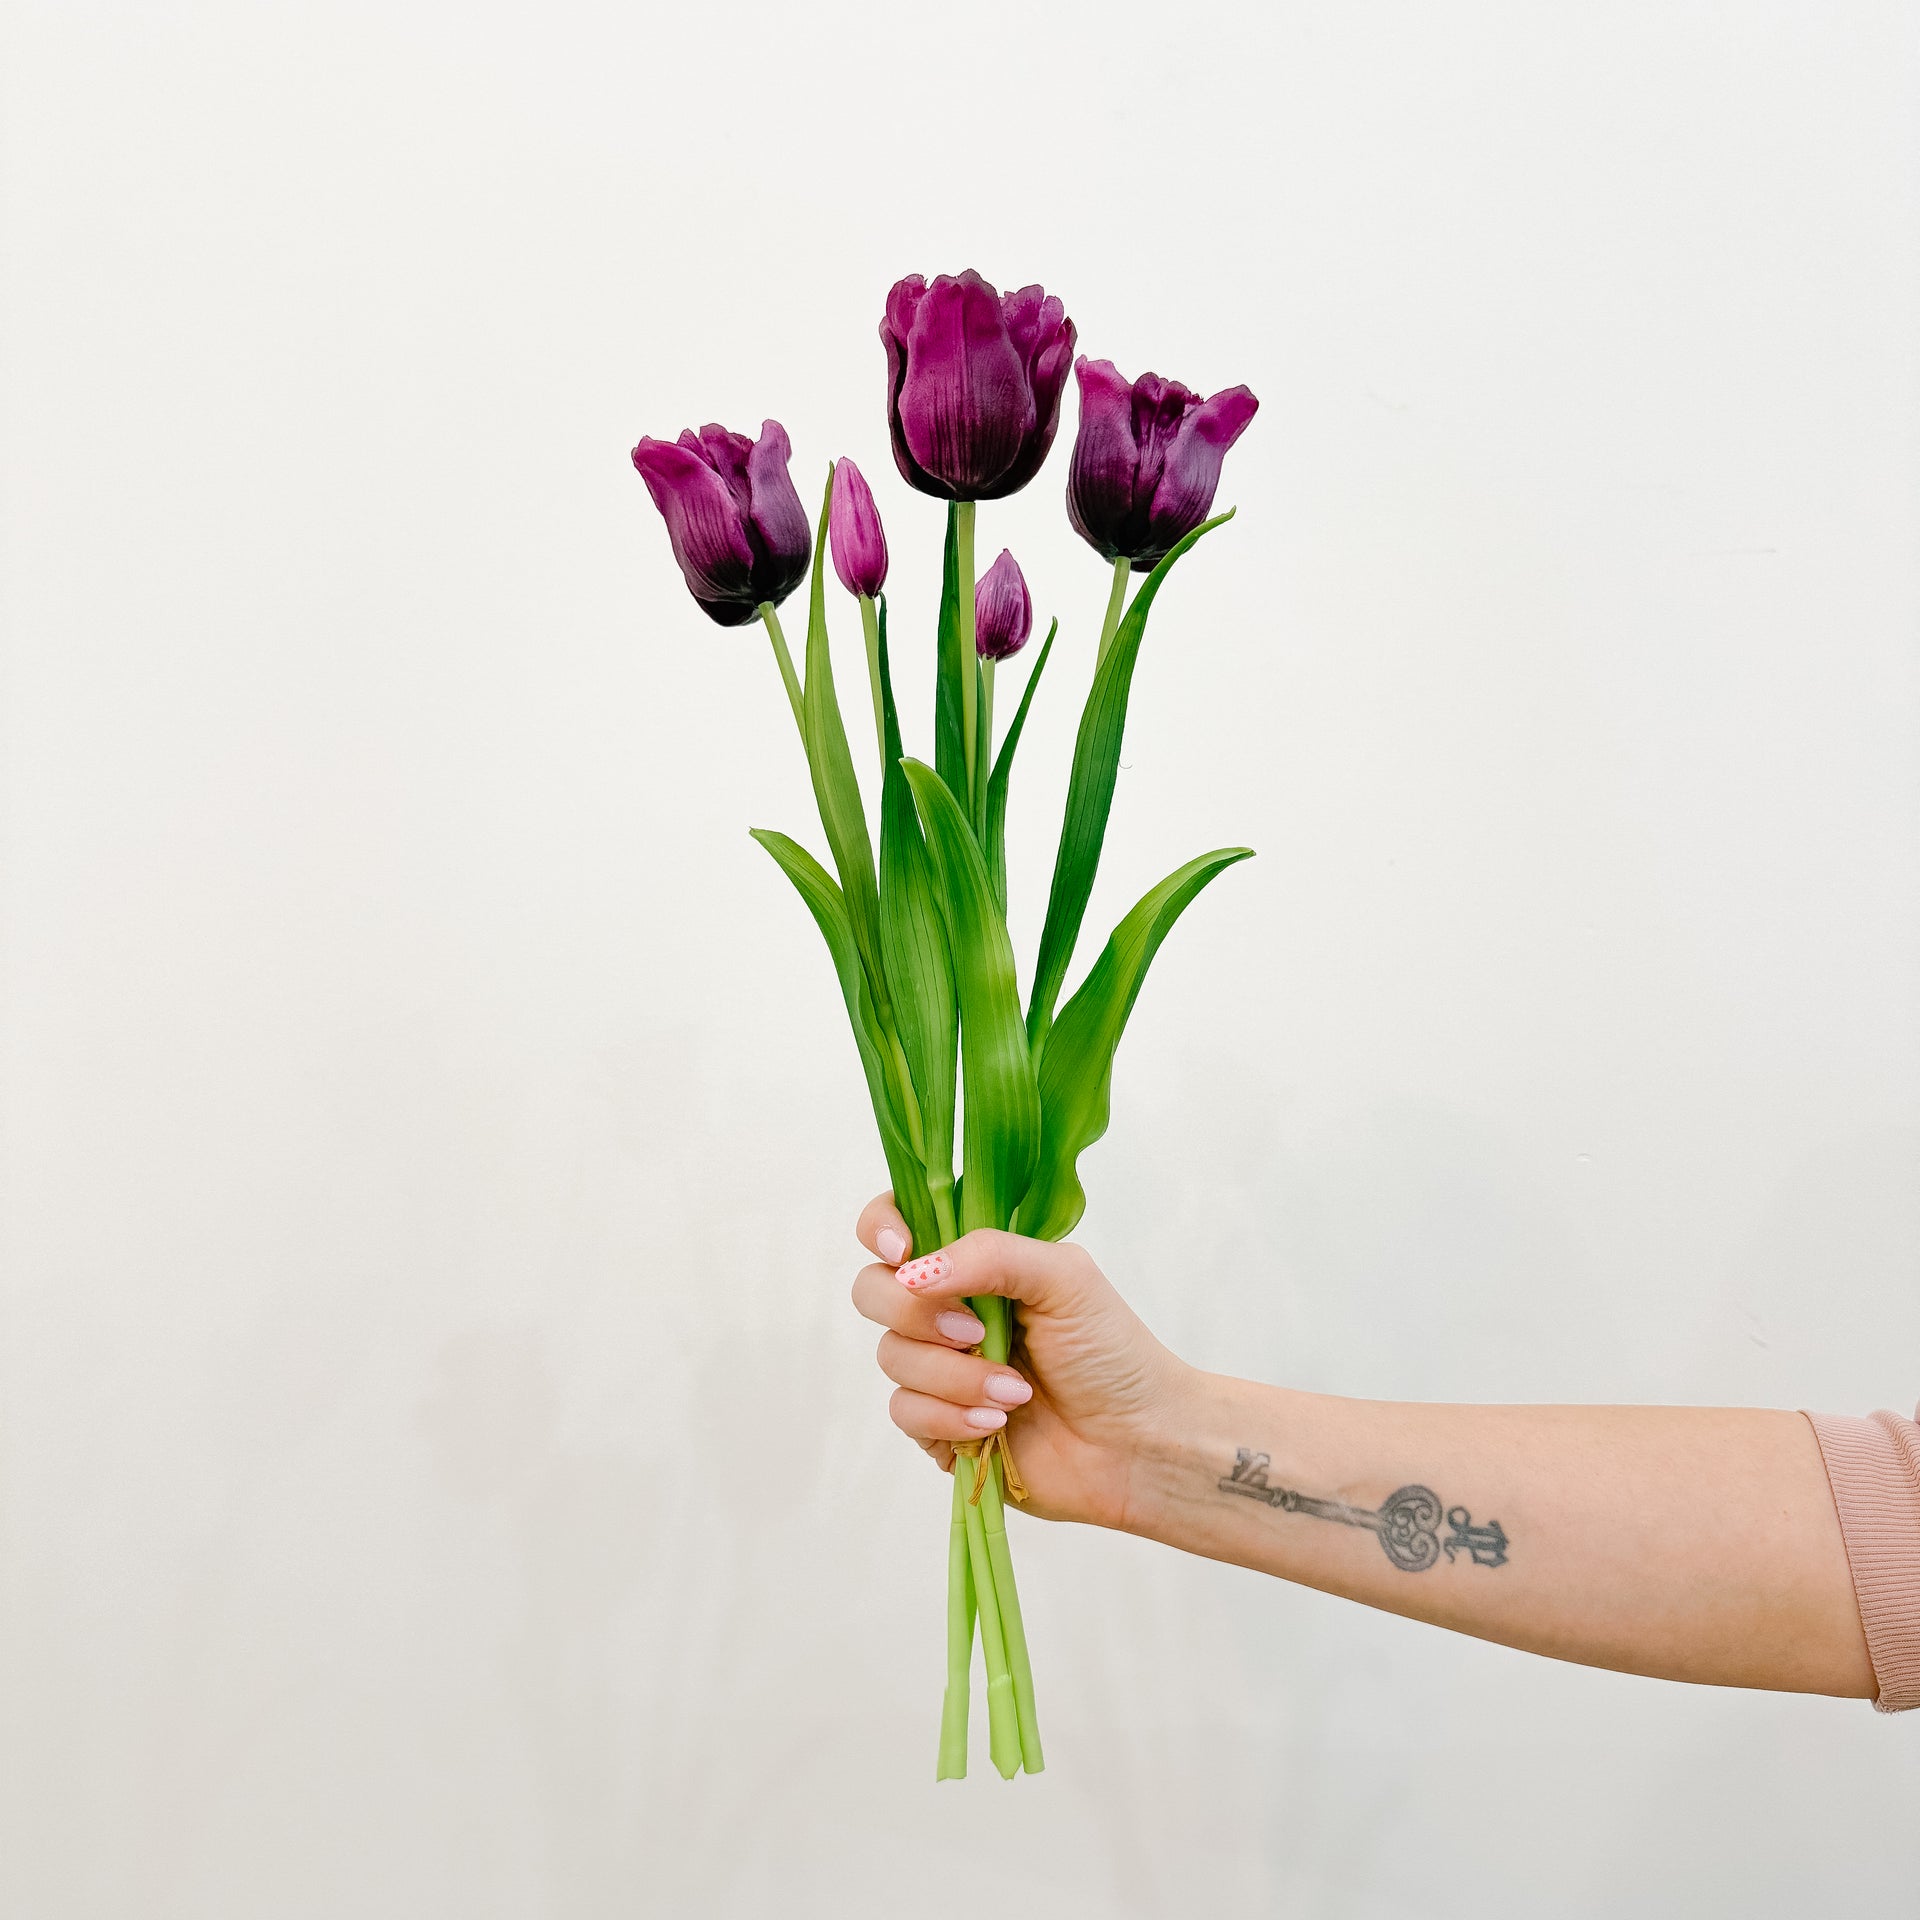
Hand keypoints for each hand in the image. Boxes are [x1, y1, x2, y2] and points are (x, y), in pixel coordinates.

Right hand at [849, 1194, 1197, 1529]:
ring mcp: (939, 1369)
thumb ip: (989, 1255)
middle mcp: (947, 1309)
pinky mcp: (937, 1425)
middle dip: (914, 1312)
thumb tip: (913, 1271)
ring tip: (1015, 1392)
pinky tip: (997, 1423)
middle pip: (873, 1290)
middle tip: (972, 1329)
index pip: (898, 1222)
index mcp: (976, 1262)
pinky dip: (950, 1415)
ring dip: (953, 1375)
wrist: (1136, 1444)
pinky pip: (905, 1411)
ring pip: (891, 1356)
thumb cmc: (1111, 1353)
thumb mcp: (1064, 1278)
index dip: (882, 1229)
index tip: (902, 1251)